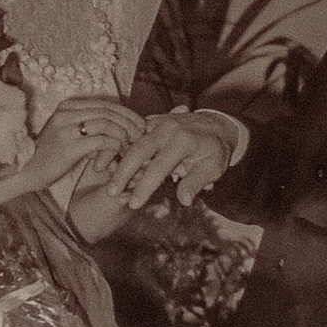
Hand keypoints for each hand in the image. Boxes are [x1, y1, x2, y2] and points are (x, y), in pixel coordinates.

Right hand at [117, 110, 237, 209]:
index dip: (144, 188)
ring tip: (109, 181)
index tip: (134, 204)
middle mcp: (167, 129)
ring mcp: (158, 122)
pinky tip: (115, 165)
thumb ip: (196, 183)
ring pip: (132, 143)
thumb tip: (184, 200)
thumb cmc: (215, 150)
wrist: (217, 125)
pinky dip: (125, 150)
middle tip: (111, 192)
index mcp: (182, 141)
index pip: (158, 169)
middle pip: (137, 152)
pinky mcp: (153, 121)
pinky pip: (135, 136)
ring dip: (120, 161)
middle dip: (122, 173)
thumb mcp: (213, 168)